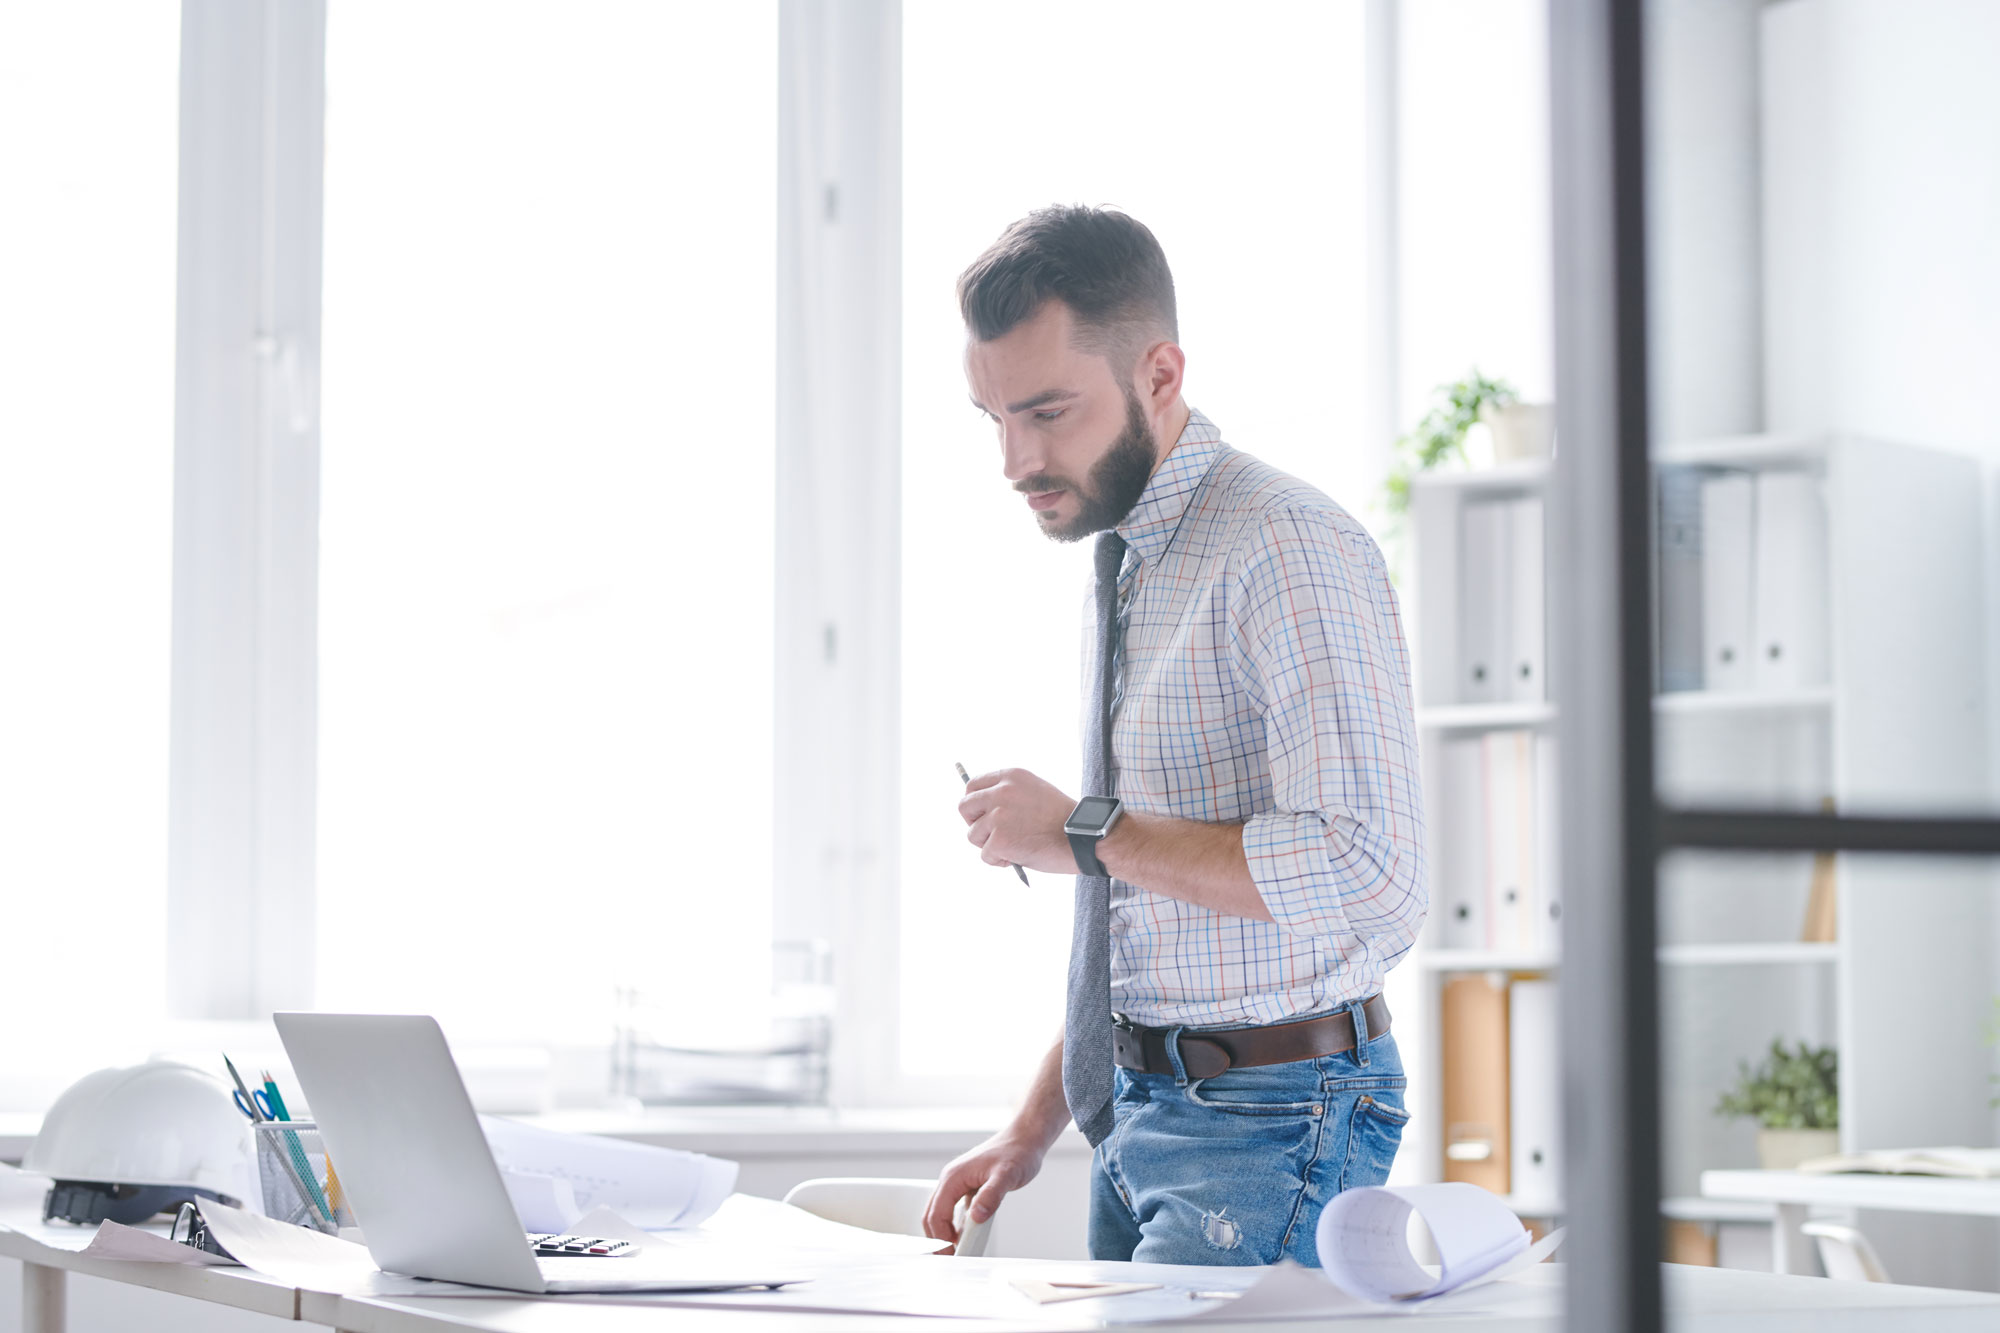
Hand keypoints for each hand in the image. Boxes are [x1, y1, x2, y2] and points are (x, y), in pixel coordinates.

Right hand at [922, 1130, 1046, 1244]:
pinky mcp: (966, 1186)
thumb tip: (976, 1217)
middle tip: (951, 1258)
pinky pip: (952, 1209)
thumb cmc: (1016, 1153)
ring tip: (957, 1251)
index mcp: (954, 1177)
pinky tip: (966, 1237)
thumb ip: (991, 1196)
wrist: (1025, 1140)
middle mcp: (951, 1179)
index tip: (953, 1253)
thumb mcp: (1007, 1176)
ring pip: (939, 1212)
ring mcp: (957, 1182)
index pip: (936, 1213)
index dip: (941, 1236)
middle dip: (938, 1238)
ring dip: (944, 1232)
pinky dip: (954, 1225)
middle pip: (931, 1214)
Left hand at [958, 768, 1077, 873]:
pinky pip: (986, 855)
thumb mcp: (1035, 792)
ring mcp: (998, 816)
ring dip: (989, 845)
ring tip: (1014, 848)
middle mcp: (1001, 792)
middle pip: (964, 807)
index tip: (981, 815)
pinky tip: (1019, 857)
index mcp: (1011, 777)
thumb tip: (984, 809)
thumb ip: (1010, 795)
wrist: (1085, 837)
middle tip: (989, 836)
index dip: (975, 803)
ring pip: (973, 834)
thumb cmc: (1064, 820)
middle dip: (974, 823)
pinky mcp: (998, 840)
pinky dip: (1000, 861)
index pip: (973, 785)